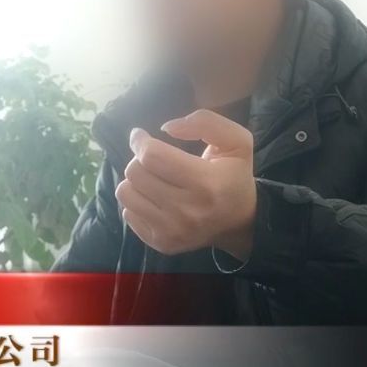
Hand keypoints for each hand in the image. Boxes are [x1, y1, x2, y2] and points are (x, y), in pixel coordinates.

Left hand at [115, 109, 256, 260]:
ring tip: (153, 179)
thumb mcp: (236, 141)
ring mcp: (172, 231)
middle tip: (154, 160)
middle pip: (135, 172)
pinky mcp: (161, 243)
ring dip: (135, 181)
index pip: (152, 156)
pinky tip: (155, 199)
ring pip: (125, 193)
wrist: (240, 223)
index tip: (140, 136)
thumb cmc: (234, 176)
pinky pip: (127, 213)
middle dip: (140, 160)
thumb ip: (205, 122)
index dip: (140, 141)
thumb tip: (166, 128)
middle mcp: (188, 211)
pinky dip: (137, 201)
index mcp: (206, 183)